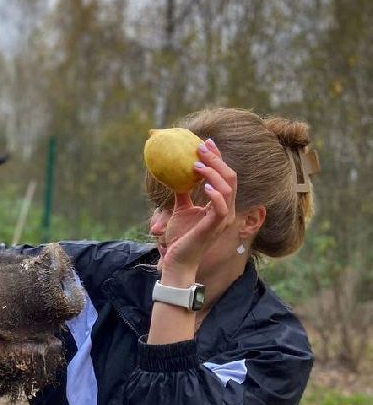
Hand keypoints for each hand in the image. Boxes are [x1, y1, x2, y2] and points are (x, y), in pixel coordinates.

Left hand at [161, 138, 236, 280]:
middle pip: (230, 178)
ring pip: (228, 188)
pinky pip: (221, 207)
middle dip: (217, 159)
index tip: (205, 143)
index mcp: (221, 205)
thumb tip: (176, 178)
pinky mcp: (215, 227)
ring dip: (213, 172)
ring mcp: (223, 219)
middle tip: (201, 147)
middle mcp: (226, 210)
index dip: (217, 158)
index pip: (224, 177)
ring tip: (196, 163)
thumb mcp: (181, 211)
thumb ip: (183, 195)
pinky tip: (204, 185)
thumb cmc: (181, 239)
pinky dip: (215, 193)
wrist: (178, 261)